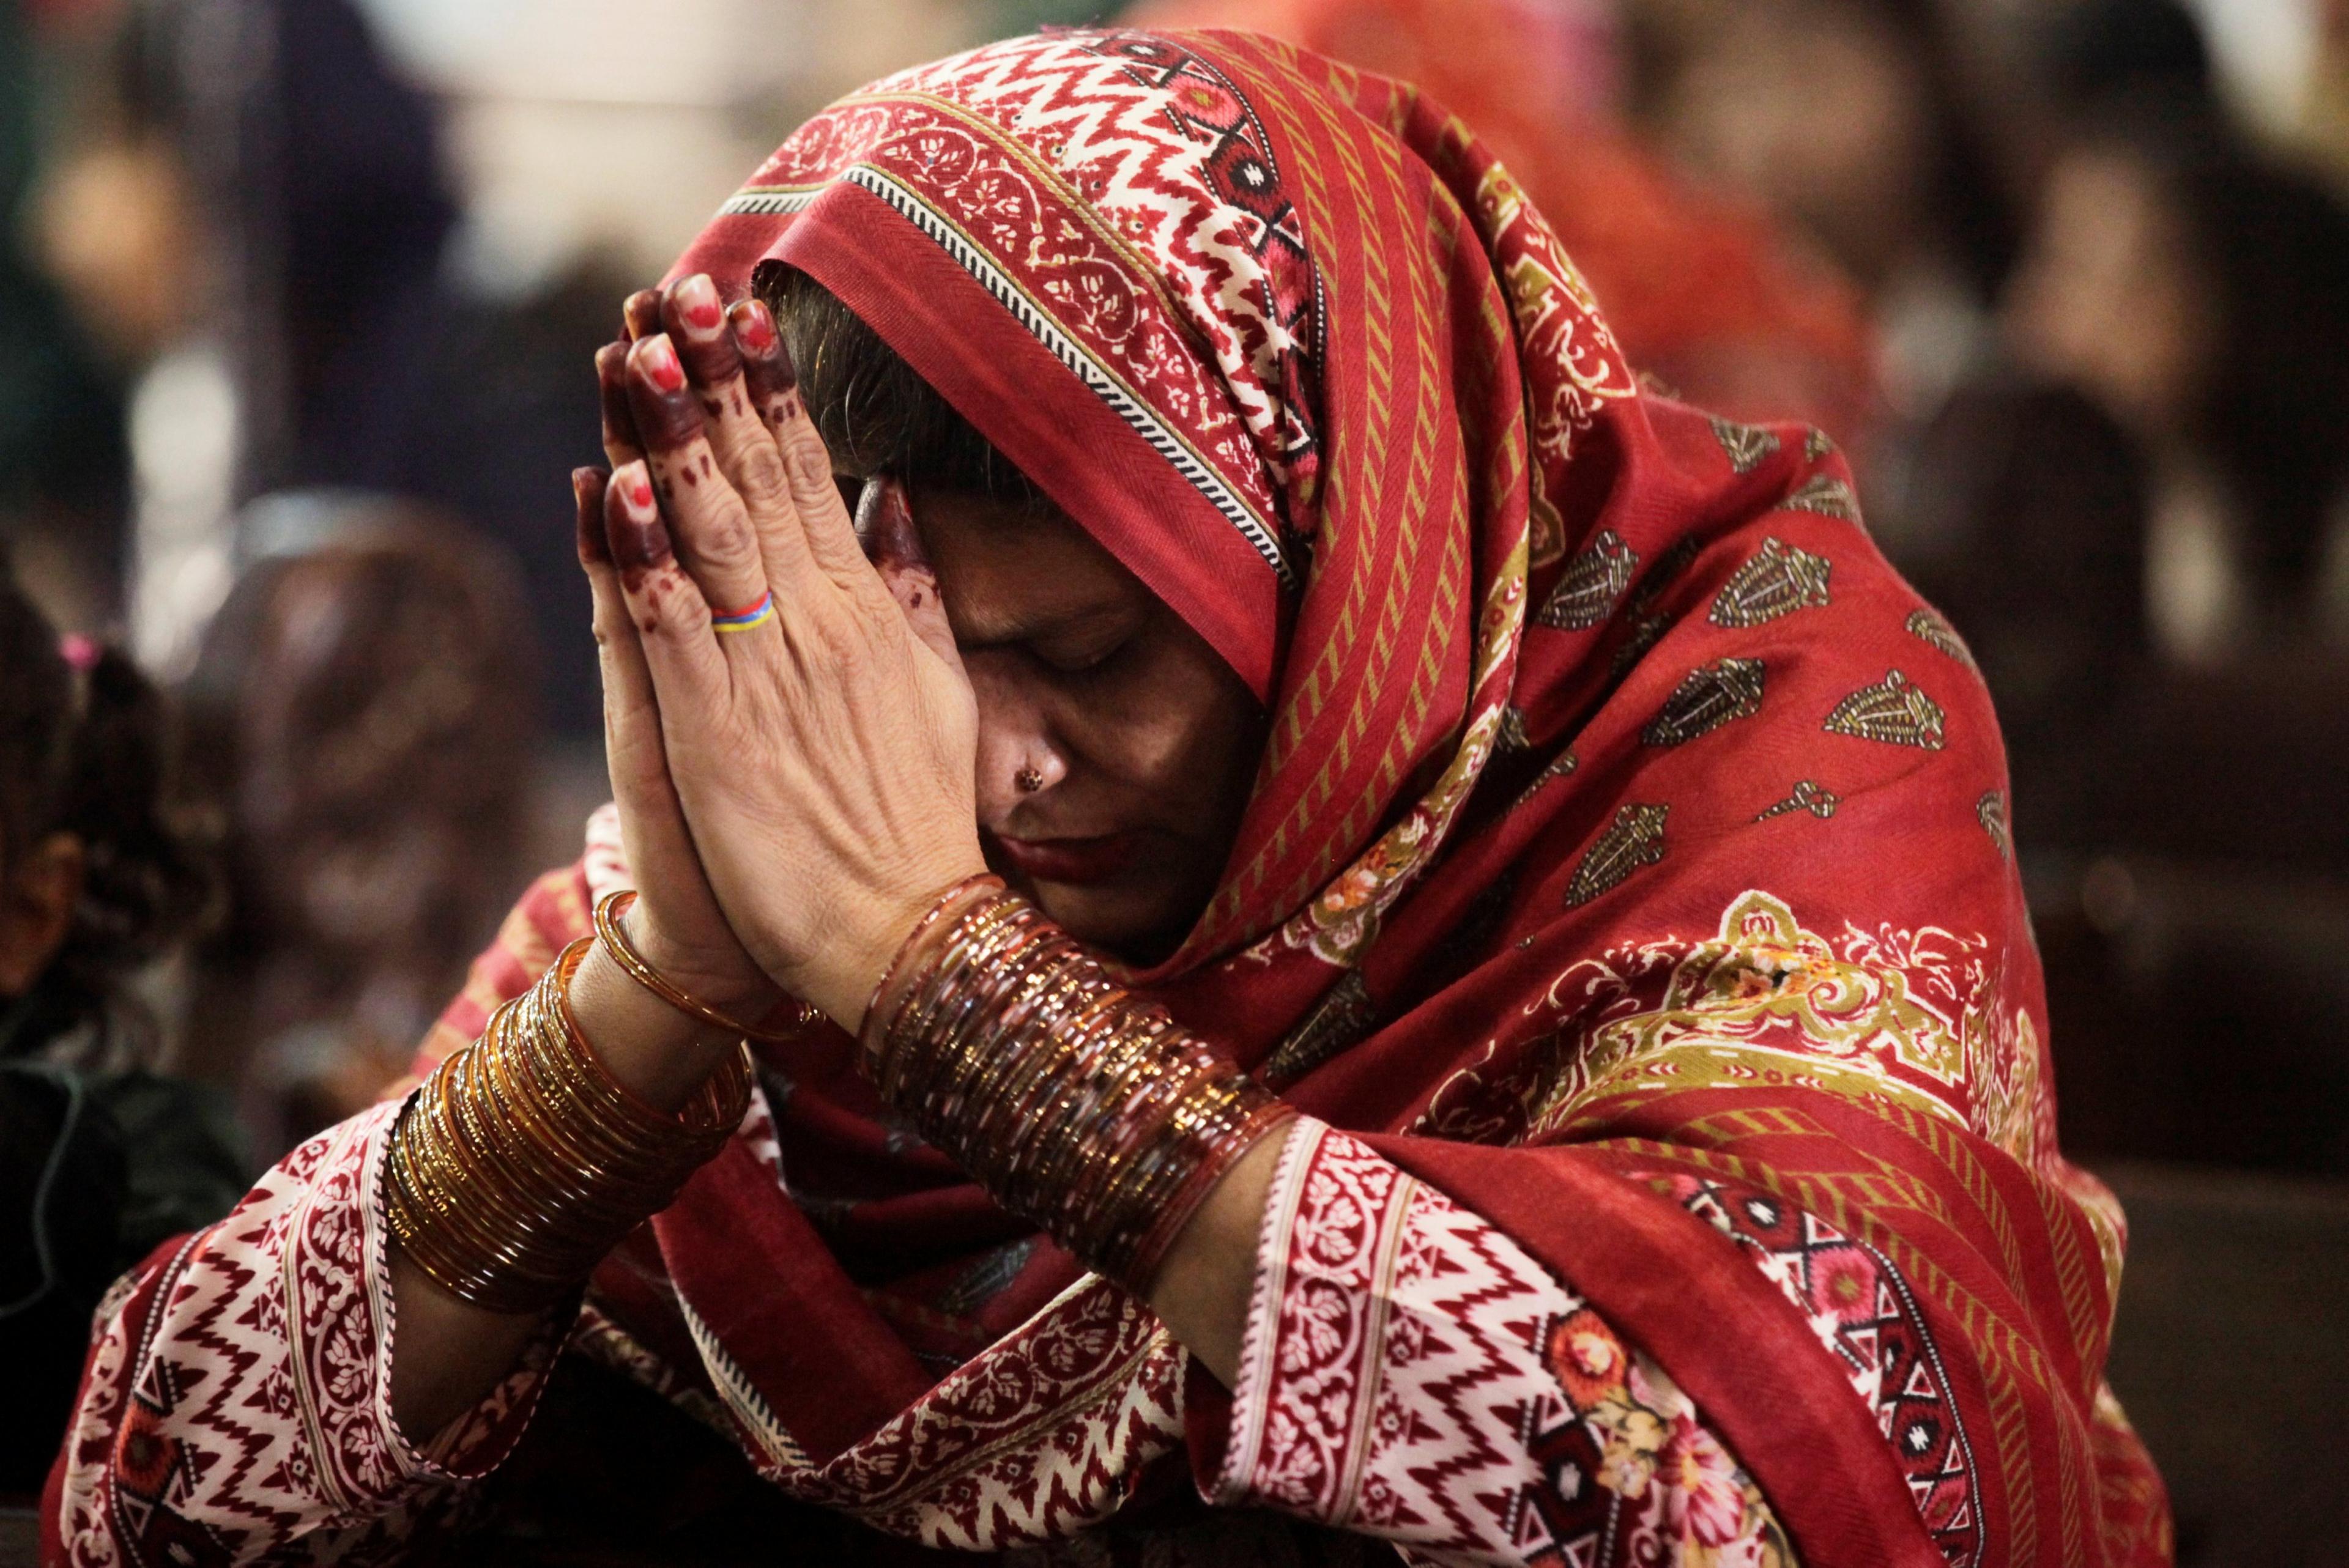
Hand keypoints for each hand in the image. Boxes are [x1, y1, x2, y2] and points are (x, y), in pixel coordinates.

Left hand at [598, 274, 985, 1027]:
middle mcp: (818, 625)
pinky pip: (672, 627)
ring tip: (635, 352)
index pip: (812, 477)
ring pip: (708, 533)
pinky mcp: (718, 731)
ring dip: (666, 439)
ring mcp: (767, 674)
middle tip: (674, 292)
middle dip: (711, 383)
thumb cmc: (919, 822)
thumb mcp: (941, 692)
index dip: (770, 391)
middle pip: (755, 482)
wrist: (907, 934)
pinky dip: (640, 558)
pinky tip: (612, 489)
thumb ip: (917, 592)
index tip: (741, 312)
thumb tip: (900, 503)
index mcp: (868, 613)